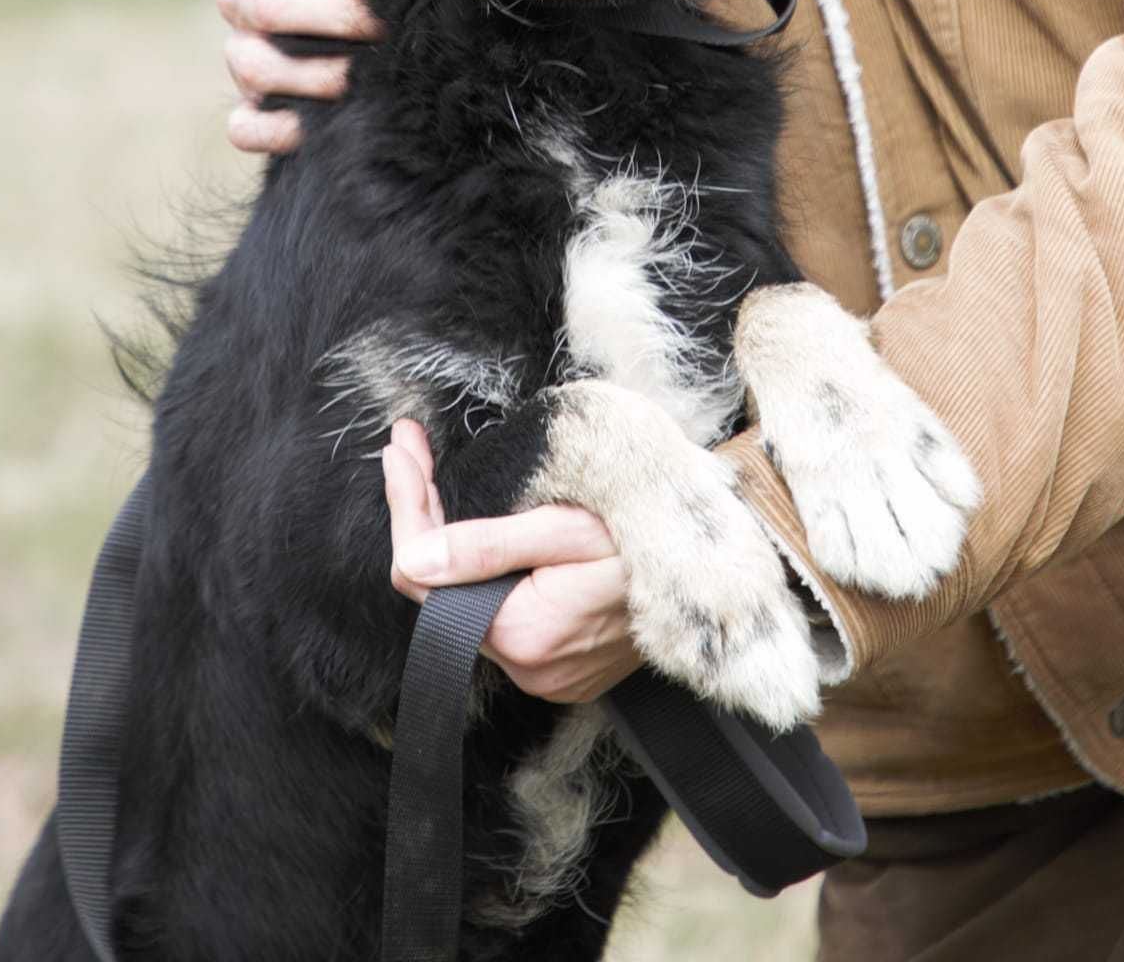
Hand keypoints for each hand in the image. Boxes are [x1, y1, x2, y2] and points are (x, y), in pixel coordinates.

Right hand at [217, 0, 386, 154]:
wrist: (363, 24)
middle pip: (265, 4)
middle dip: (337, 18)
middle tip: (386, 27)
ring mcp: (239, 53)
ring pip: (253, 66)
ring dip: (321, 75)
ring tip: (372, 76)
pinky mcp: (248, 108)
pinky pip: (245, 128)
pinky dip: (285, 131)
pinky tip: (331, 122)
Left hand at [382, 420, 642, 704]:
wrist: (722, 570)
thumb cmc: (651, 532)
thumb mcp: (566, 527)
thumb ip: (485, 546)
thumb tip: (410, 560)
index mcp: (525, 634)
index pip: (424, 575)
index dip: (407, 506)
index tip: (401, 448)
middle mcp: (531, 669)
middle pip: (442, 588)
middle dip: (424, 515)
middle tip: (412, 449)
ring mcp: (549, 674)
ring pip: (470, 601)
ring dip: (454, 542)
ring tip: (439, 476)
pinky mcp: (564, 667)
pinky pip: (503, 615)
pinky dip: (489, 569)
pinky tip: (484, 524)